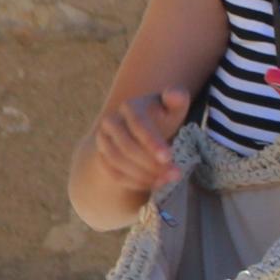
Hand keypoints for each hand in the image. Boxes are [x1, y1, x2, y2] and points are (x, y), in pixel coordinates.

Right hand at [84, 85, 192, 207]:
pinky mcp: (101, 156)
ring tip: (168, 180)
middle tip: (176, 174)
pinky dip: (133, 182)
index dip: (152, 142)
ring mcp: (103, 140)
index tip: (169, 157)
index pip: (138, 124)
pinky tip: (154, 184)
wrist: (143, 129)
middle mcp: (111, 122)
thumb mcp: (174, 107)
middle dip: (151, 163)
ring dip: (143, 174)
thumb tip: (174, 95)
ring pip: (116, 160)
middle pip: (126, 146)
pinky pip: (112, 172)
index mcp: (130, 107)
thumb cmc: (163, 116)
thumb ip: (177, 99)